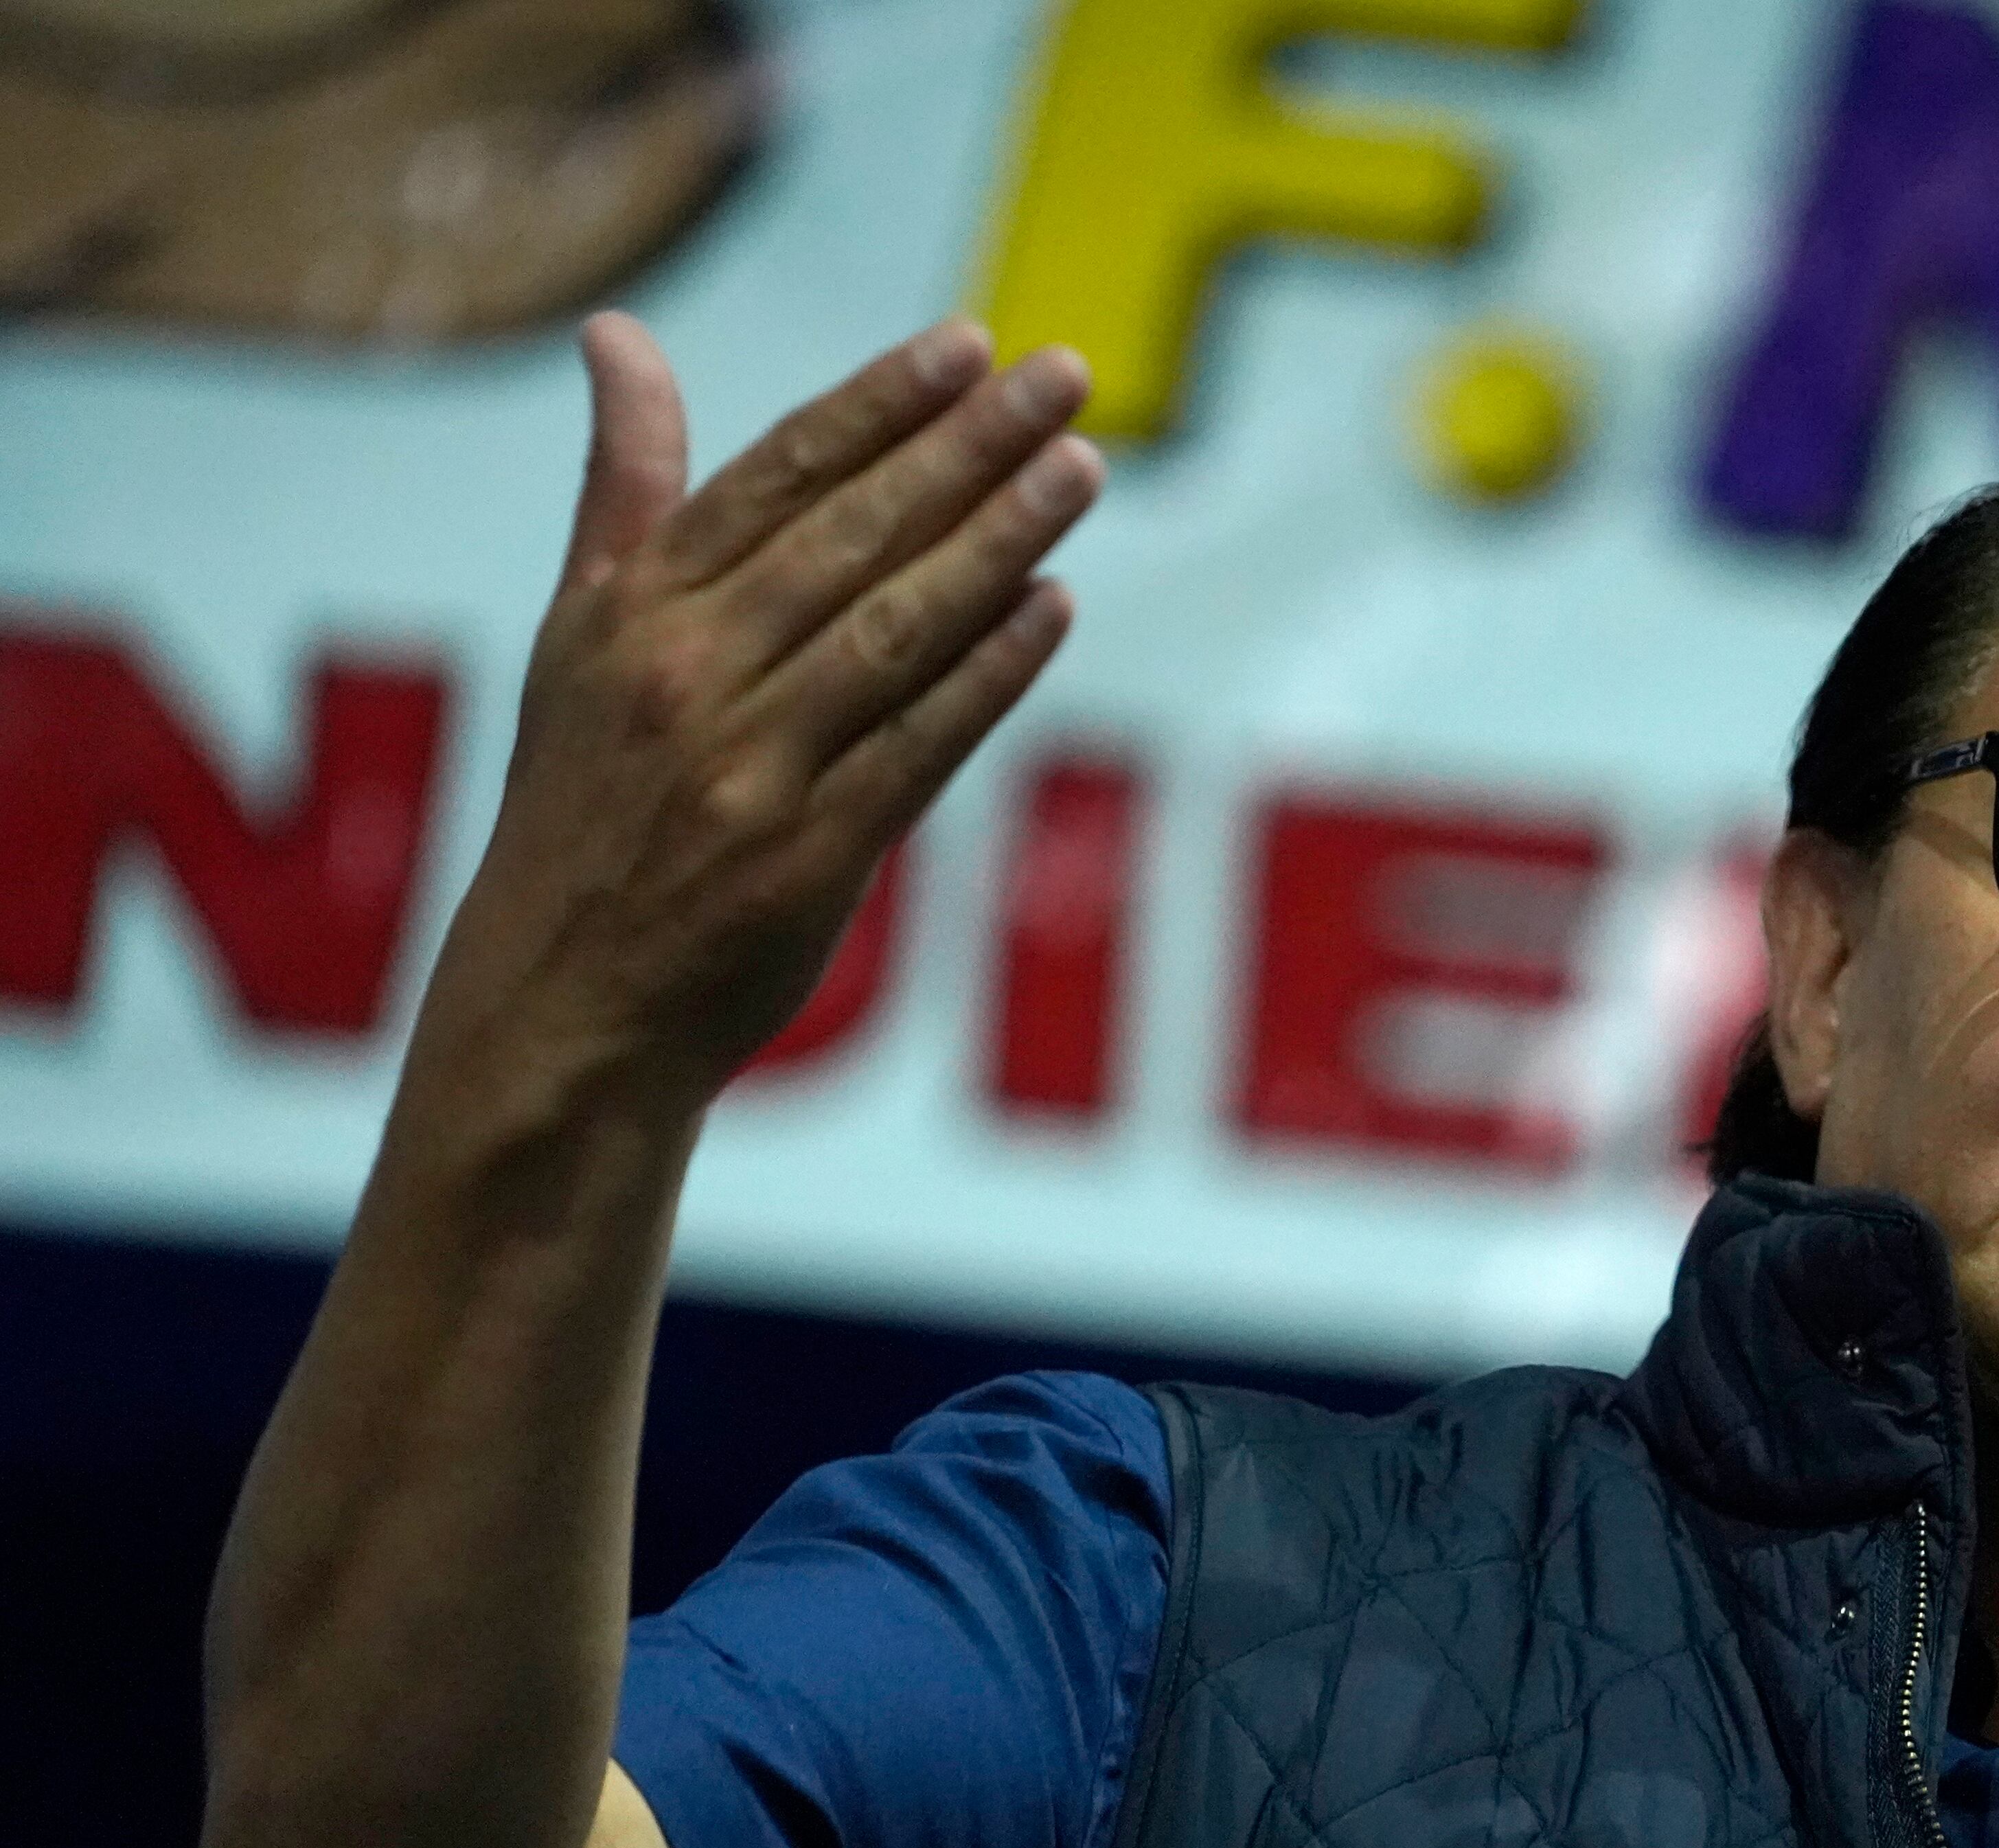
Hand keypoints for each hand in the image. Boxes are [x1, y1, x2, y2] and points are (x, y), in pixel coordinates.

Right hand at [411, 311, 1099, 1113]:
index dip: (879, 405)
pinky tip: (1053, 606)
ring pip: (898, 627)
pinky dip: (991, 673)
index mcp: (632, 611)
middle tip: (1065, 378)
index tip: (969, 345)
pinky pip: (920, 744)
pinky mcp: (809, 856)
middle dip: (967, 448)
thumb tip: (618, 334)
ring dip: (1001, 540)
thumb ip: (625, 492)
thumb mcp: (576, 639)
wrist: (561, 1004)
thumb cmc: (581, 806)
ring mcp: (750, 766)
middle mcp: (687, 674)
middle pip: (853, 535)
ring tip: (1079, 470)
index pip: (774, 475)